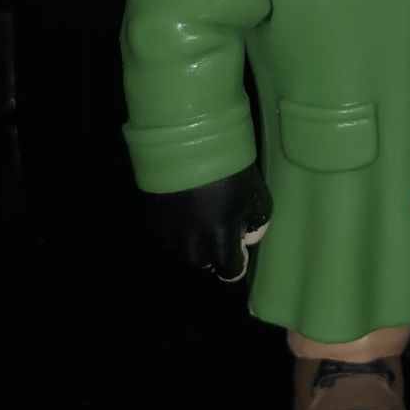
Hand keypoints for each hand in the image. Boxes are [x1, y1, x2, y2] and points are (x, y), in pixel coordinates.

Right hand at [144, 165, 272, 278]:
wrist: (185, 138)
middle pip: (203, 263)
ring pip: (182, 252)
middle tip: (219, 230)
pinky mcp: (151, 219)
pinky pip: (166, 237)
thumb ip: (257, 225)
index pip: (228, 272)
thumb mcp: (257, 196)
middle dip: (214, 252)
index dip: (236, 264)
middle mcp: (189, 241)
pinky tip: (183, 212)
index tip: (238, 250)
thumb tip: (245, 240)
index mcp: (219, 235)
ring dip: (193, 243)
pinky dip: (176, 232)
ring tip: (199, 220)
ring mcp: (167, 231)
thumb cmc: (229, 167)